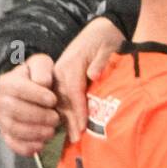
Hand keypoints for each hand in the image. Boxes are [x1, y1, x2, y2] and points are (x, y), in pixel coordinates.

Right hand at [0, 53, 58, 155]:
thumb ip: (42, 68)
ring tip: (52, 131)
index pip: (18, 88)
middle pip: (15, 111)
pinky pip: (13, 144)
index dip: (36, 95)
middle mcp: (0, 101)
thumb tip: (43, 83)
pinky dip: (27, 147)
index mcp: (7, 82)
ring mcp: (1, 119)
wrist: (27, 93)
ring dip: (36, 132)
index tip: (53, 100)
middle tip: (56, 118)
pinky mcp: (6, 135)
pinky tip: (42, 144)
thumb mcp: (40, 65)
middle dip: (39, 116)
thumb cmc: (37, 78)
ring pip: (14, 129)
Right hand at [56, 17, 124, 142]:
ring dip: (64, 119)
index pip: (74, 91)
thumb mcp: (108, 46)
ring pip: (59, 101)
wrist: (101, 29)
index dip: (78, 110)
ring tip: (71, 137)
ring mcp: (59, 75)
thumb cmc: (106, 38)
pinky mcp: (61, 79)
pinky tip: (65, 126)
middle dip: (70, 120)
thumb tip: (94, 75)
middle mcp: (61, 71)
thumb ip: (101, 61)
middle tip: (76, 138)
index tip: (83, 126)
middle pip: (63, 99)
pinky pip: (59, 98)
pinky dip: (62, 113)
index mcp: (71, 64)